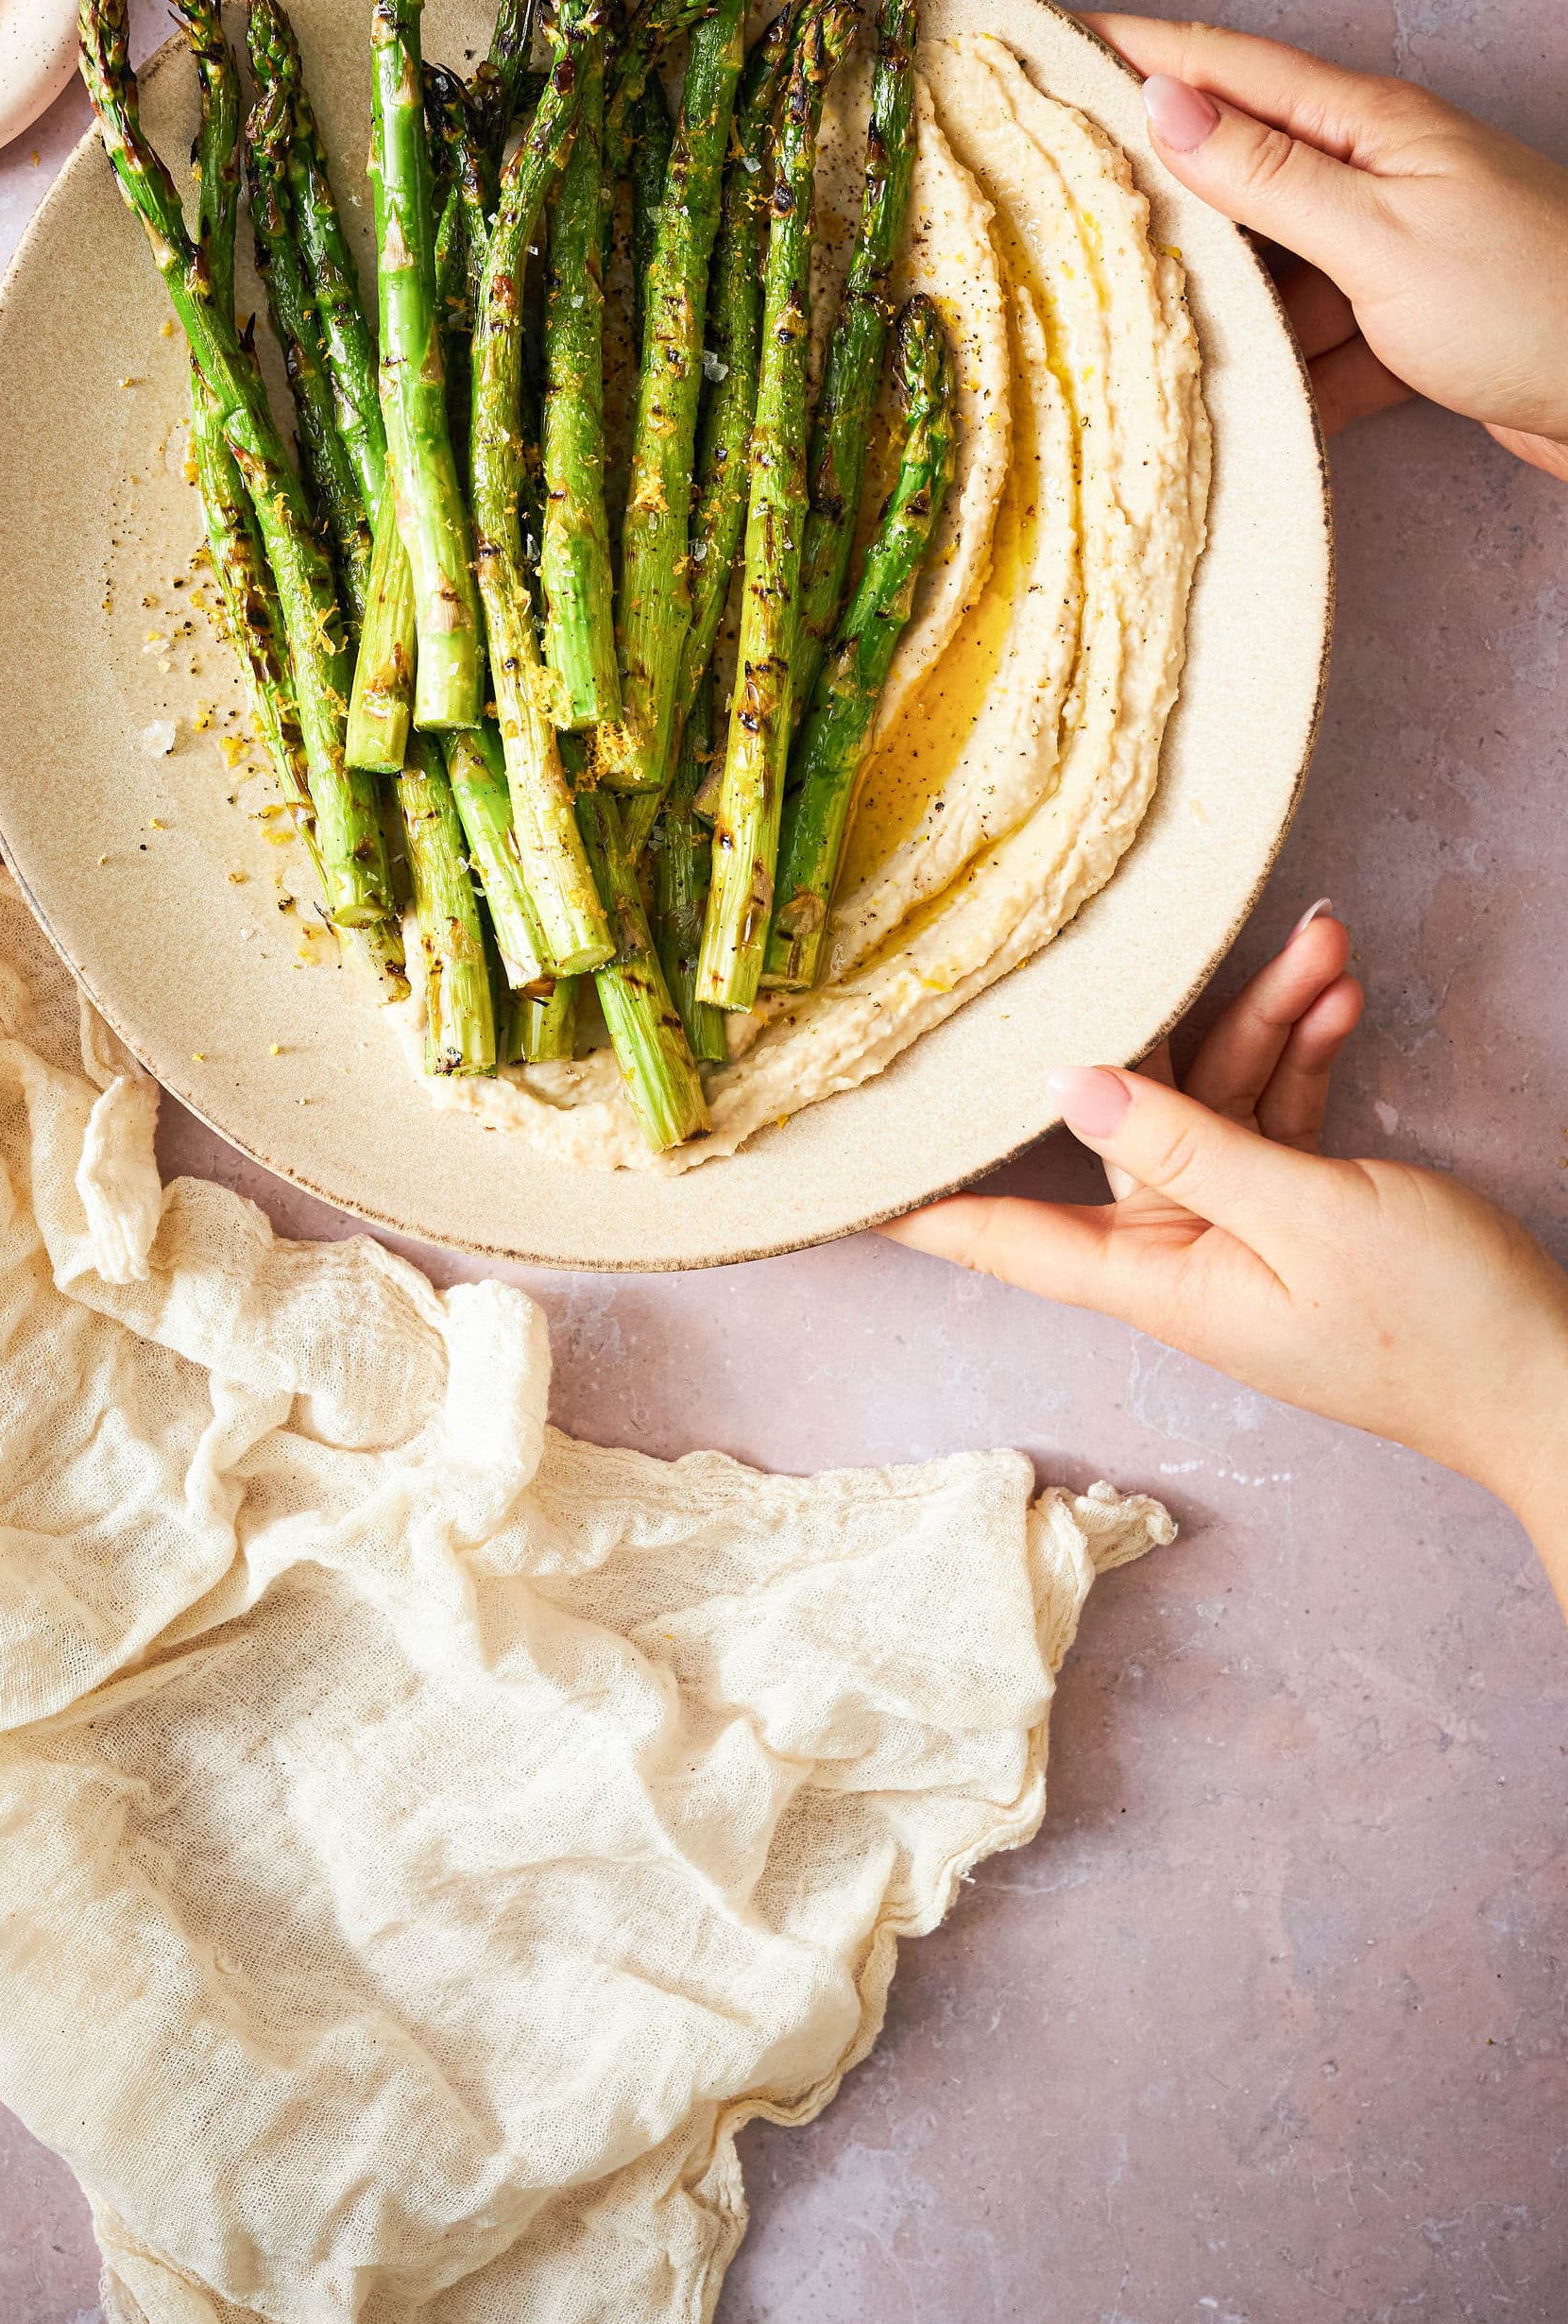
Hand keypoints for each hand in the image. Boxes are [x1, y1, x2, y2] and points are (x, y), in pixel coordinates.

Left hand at [884, 907, 1567, 1614]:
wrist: (1554, 1382)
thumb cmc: (1436, 1324)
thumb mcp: (1305, 1214)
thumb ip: (1187, 1143)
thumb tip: (1069, 1082)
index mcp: (1155, 1279)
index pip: (1001, 1237)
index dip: (914, 1203)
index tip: (828, 1173)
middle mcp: (1180, 1256)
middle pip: (1132, 1122)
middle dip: (1195, 1027)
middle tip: (1248, 940)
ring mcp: (1241, 1233)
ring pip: (1216, 1104)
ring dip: (1271, 1023)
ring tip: (1328, 950)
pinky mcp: (1299, 1212)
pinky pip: (1275, 1121)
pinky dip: (1305, 1059)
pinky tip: (1340, 997)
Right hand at [1089, 13, 1567, 481]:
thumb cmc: (1523, 301)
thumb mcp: (1376, 234)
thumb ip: (1266, 175)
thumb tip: (1163, 104)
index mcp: (1366, 128)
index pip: (1226, 68)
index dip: (1138, 49)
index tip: (1052, 34)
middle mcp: (1375, 176)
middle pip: (1239, 172)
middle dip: (1157, 191)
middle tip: (1056, 201)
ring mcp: (1394, 252)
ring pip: (1274, 269)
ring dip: (1222, 306)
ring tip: (1140, 334)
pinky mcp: (1411, 328)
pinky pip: (1323, 345)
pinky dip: (1290, 376)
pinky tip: (1248, 409)